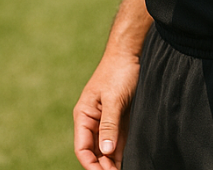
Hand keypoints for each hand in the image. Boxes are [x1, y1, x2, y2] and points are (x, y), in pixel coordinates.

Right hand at [74, 50, 140, 169]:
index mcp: (84, 115)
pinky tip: (130, 162)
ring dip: (113, 163)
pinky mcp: (120, 120)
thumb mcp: (113, 99)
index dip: (91, 165)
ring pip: (107, 150)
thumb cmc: (118, 72)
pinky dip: (122, 154)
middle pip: (94, 152)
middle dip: (103, 167)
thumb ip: (109, 125)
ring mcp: (106, 121)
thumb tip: (106, 151)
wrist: (130, 53)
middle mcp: (93, 121)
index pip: (82, 148)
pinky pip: (119, 142)